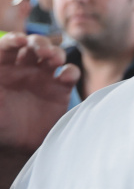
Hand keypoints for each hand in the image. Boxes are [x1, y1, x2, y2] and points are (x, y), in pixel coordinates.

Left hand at [0, 33, 78, 151]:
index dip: (14, 39)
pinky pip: (70, 73)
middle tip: (42, 50)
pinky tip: (65, 78)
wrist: (19, 149)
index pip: (8, 46)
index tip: (20, 41)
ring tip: (55, 60)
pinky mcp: (60, 89)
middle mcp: (24, 70)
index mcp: (3, 69)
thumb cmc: (0, 127)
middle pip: (33, 46)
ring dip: (56, 52)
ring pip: (53, 55)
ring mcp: (44, 78)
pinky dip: (70, 72)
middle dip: (39, 42)